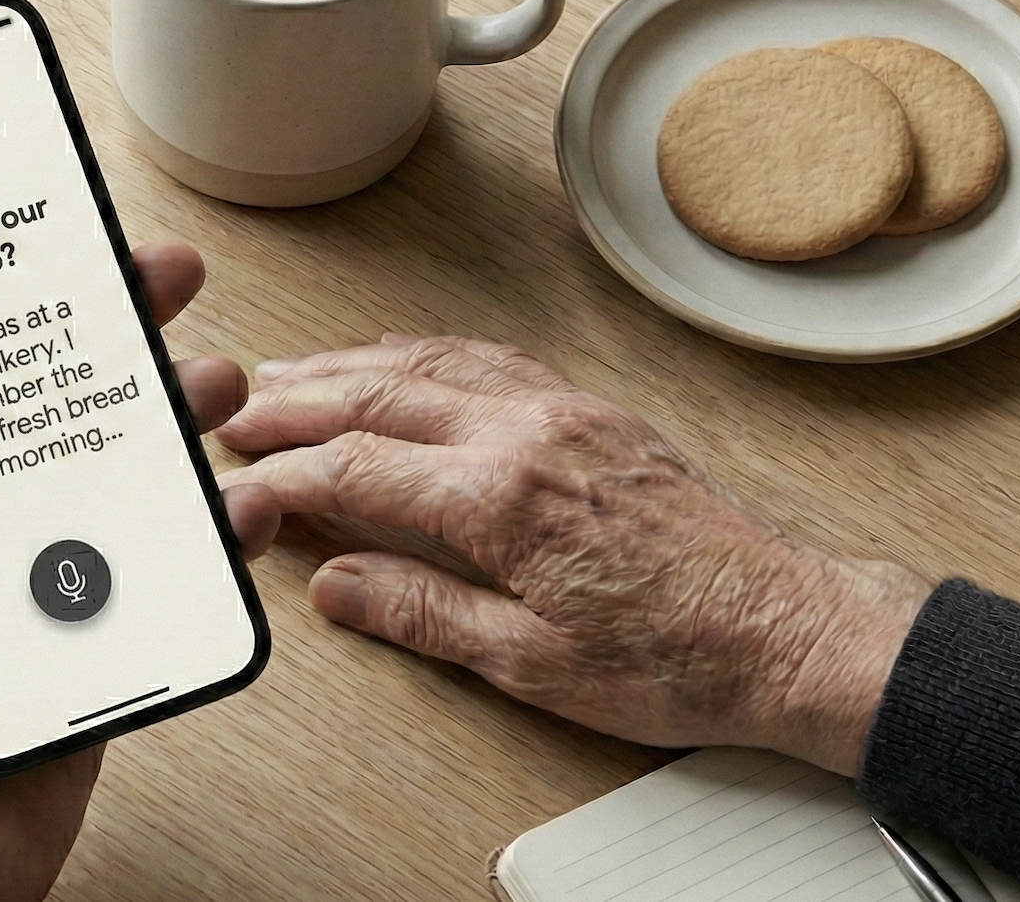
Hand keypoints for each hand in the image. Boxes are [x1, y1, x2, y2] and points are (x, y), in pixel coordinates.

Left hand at [0, 241, 270, 901]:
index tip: (39, 240)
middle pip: (45, 400)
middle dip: (108, 330)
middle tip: (164, 277)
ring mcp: (31, 584)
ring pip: (116, 469)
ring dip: (172, 413)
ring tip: (216, 382)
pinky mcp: (94, 641)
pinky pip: (162, 567)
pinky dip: (211, 526)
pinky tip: (238, 498)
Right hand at [215, 334, 930, 775]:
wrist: (788, 630)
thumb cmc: (679, 657)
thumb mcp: (530, 663)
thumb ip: (421, 612)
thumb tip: (338, 584)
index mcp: (502, 497)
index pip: (354, 468)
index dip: (280, 476)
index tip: (238, 488)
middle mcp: (529, 434)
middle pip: (377, 397)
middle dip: (293, 401)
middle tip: (232, 412)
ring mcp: (564, 412)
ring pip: (428, 364)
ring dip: (347, 366)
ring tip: (290, 375)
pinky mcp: (594, 413)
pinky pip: (485, 359)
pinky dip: (422, 355)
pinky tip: (398, 359)